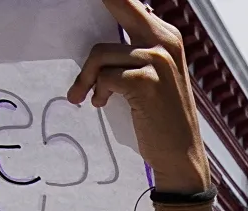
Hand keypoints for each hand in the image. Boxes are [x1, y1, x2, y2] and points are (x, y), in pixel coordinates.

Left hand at [68, 0, 208, 192]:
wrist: (181, 158)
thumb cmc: (163, 119)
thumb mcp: (156, 75)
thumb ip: (136, 48)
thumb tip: (106, 32)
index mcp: (167, 36)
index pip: (129, 3)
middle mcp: (165, 42)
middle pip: (118, 3)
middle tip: (67, 4)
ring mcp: (157, 61)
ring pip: (102, 53)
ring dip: (87, 77)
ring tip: (86, 95)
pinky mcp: (145, 82)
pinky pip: (105, 77)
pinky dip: (98, 92)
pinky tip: (101, 104)